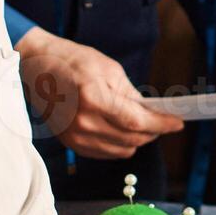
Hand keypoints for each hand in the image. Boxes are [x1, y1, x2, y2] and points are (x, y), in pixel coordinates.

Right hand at [15, 28, 183, 159]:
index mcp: (93, 98)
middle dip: (153, 132)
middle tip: (165, 122)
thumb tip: (152, 114)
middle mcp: (83, 122)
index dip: (161, 124)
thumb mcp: (109, 69)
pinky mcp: (70, 143)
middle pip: (131, 140)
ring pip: (120, 150)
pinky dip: (120, 146)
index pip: (136, 122)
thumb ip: (131, 95)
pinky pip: (105, 153)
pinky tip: (126, 133)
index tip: (178, 123)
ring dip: (138, 140)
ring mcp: (75, 136)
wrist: (37, 67)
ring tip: (146, 126)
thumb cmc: (73, 61)